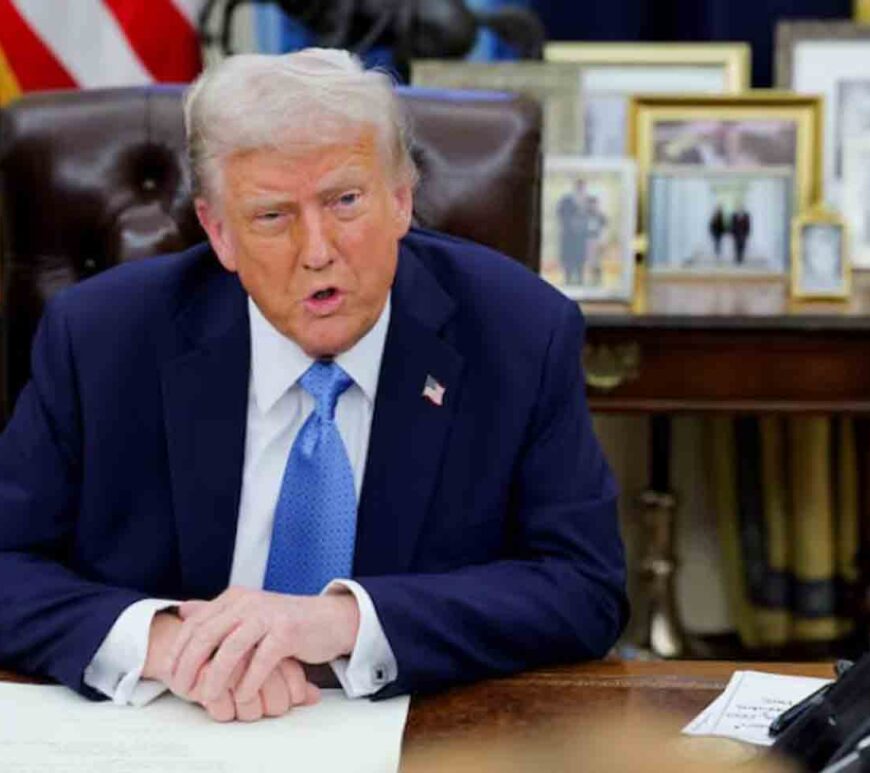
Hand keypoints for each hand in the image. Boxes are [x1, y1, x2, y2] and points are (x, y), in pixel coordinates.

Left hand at [165, 587, 359, 705]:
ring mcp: (269, 615)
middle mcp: (249, 602)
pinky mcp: (288, 631)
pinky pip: (261, 660)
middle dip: (189, 665)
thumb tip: (184, 611)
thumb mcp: (248, 613)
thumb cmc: (285, 623)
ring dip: (216, 678)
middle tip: (182, 690)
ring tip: (209, 698)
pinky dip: (248, 682)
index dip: (179, 650)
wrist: (328, 620)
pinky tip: (242, 696)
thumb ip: (218, 613)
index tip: (170, 674)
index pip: (196, 623)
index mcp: (235, 597)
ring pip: (231, 649)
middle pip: (207, 634)